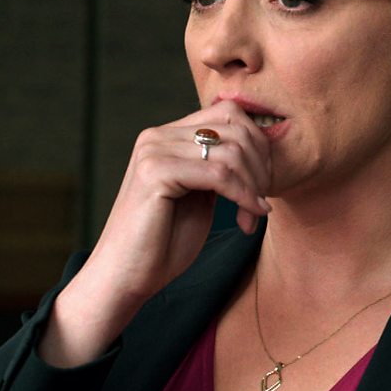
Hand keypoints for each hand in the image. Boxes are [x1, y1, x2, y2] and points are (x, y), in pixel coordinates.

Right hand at [39, 100, 271, 366]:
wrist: (126, 277)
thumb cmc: (164, 242)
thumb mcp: (201, 195)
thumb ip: (220, 168)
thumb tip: (261, 149)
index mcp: (168, 135)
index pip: (230, 113)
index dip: (259, 146)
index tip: (264, 184)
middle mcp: (158, 136)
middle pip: (236, 128)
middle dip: (261, 167)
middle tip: (262, 201)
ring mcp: (153, 151)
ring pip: (232, 152)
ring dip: (254, 186)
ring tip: (252, 215)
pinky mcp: (154, 173)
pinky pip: (220, 175)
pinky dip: (243, 197)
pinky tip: (247, 219)